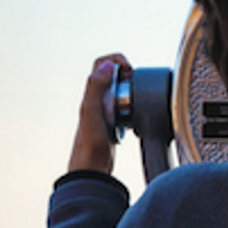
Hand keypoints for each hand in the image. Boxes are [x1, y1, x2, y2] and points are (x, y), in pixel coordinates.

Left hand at [68, 54, 131, 174]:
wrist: (92, 166)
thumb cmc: (90, 142)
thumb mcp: (92, 109)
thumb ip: (97, 86)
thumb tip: (108, 67)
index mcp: (92, 93)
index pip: (102, 63)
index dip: (118, 61)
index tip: (130, 72)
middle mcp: (97, 99)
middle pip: (114, 74)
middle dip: (128, 75)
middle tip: (136, 85)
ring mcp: (106, 111)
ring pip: (122, 91)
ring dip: (132, 91)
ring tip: (137, 100)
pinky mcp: (114, 122)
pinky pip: (127, 108)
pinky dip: (134, 108)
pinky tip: (135, 119)